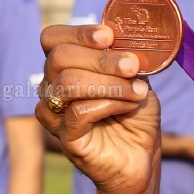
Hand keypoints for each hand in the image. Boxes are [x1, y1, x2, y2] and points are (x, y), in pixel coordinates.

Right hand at [37, 24, 160, 193]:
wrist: (141, 160)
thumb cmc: (136, 118)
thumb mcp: (137, 80)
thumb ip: (127, 59)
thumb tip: (123, 38)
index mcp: (66, 69)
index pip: (53, 39)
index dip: (78, 33)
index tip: (108, 36)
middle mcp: (53, 88)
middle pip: (59, 57)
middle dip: (101, 58)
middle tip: (132, 66)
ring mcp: (55, 114)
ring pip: (67, 83)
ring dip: (109, 83)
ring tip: (137, 91)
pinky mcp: (65, 137)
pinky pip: (78, 111)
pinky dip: (109, 103)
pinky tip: (129, 106)